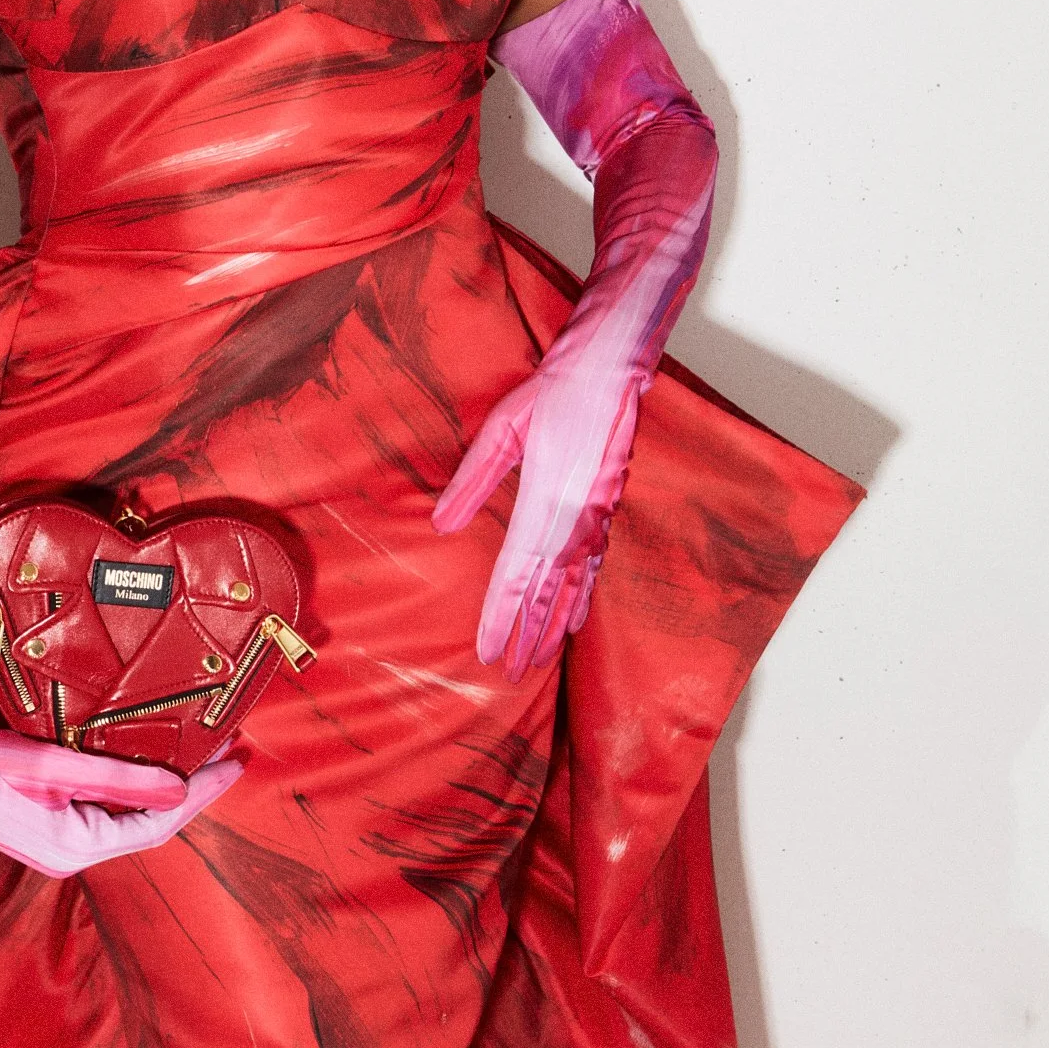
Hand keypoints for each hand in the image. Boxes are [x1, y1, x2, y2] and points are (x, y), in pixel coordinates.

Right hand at [0, 647, 243, 876]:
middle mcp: (68, 847)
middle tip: (228, 747)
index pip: (157, 825)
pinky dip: (132, 771)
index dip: (201, 793)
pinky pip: (103, 793)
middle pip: (146, 817)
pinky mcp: (45, 805)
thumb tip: (178, 789)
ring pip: (126, 804)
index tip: (236, 761)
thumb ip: (117, 779)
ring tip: (200, 744)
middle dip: (189, 784)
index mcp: (73, 850)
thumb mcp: (52, 767)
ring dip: (162, 776)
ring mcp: (56, 828)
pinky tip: (150, 745)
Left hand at [433, 352, 639, 681]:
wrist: (607, 372)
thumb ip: (472, 481)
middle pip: (545, 591)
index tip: (486, 650)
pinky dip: (581, 598)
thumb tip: (441, 525)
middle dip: (525, 635)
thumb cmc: (552, 395)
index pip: (517, 574)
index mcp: (545, 501)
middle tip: (507, 675)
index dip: (500, 616)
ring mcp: (594, 518)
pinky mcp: (605, 510)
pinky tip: (573, 621)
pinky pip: (592, 567)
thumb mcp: (501, 430)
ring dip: (552, 626)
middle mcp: (574, 519)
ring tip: (537, 661)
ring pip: (571, 585)